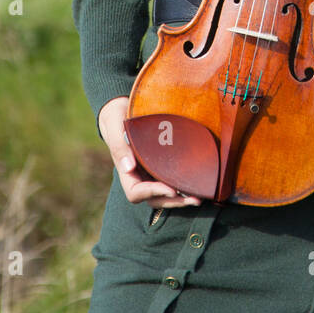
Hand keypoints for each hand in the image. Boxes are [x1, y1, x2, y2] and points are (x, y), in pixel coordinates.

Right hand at [98, 95, 201, 209]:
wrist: (121, 111)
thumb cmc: (116, 117)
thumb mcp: (114, 125)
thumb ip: (119, 146)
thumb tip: (129, 167)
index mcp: (125, 171)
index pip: (136, 192)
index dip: (153, 193)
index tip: (171, 189)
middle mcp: (137, 176)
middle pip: (153, 199)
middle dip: (173, 201)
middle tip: (194, 199)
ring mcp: (149, 173)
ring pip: (163, 195)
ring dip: (180, 199)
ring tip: (198, 198)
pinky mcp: (159, 167)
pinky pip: (170, 182)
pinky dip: (182, 187)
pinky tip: (196, 186)